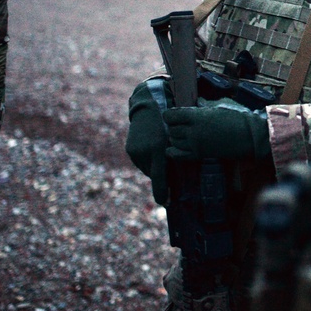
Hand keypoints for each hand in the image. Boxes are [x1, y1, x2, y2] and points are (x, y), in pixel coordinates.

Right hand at [126, 79, 171, 203]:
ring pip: (147, 169)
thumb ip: (177, 155)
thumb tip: (179, 175)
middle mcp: (144, 151)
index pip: (159, 177)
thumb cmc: (169, 122)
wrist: (148, 106)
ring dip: (154, 169)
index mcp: (158, 148)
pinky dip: (148, 162)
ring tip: (162, 158)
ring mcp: (135, 151)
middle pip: (153, 174)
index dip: (162, 192)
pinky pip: (141, 162)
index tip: (166, 203)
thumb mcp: (175, 137)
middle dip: (161, 178)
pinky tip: (154, 153)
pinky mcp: (130, 149)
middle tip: (171, 177)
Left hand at [163, 100, 269, 161]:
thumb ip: (206, 104)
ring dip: (175, 137)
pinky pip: (178, 155)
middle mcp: (193, 131)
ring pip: (174, 142)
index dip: (170, 114)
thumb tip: (197, 102)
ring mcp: (196, 145)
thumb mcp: (222, 104)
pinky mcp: (200, 155)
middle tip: (180, 123)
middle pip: (172, 129)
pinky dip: (173, 151)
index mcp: (197, 116)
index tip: (174, 113)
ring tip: (182, 133)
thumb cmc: (239, 117)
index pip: (171, 116)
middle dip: (174, 126)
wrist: (250, 136)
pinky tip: (175, 147)